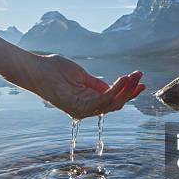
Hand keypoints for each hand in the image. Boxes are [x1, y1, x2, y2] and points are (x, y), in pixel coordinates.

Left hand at [29, 54, 144, 118]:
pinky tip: (122, 80)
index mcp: (88, 101)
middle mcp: (86, 108)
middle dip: (130, 91)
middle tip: (140, 77)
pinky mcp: (78, 107)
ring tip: (133, 76)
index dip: (128, 92)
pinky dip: (114, 91)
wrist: (37, 69)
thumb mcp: (81, 76)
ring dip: (125, 90)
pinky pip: (102, 101)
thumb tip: (113, 87)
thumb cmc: (55, 70)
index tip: (140, 81)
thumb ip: (96, 84)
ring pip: (111, 104)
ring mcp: (82, 109)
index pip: (113, 100)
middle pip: (115, 105)